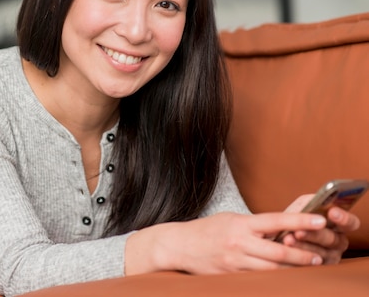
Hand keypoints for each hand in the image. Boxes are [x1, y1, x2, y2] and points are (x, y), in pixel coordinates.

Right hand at [125, 211, 327, 275]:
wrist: (179, 245)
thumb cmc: (207, 230)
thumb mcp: (231, 219)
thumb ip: (255, 225)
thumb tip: (283, 226)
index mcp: (241, 224)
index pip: (276, 220)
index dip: (300, 220)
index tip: (320, 220)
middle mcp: (239, 242)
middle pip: (279, 252)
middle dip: (302, 256)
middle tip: (318, 256)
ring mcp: (235, 262)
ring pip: (271, 271)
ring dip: (292, 271)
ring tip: (305, 269)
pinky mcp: (230, 276)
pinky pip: (257, 280)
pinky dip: (273, 280)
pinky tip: (283, 279)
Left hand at [280, 194, 359, 264]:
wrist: (276, 235)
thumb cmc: (292, 219)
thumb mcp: (301, 207)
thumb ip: (310, 203)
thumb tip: (316, 200)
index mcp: (338, 226)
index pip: (350, 223)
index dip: (344, 218)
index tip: (332, 212)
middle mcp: (337, 242)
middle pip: (333, 240)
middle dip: (315, 235)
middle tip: (299, 231)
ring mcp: (329, 257)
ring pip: (320, 254)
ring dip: (303, 246)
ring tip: (287, 240)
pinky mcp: (316, 268)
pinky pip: (309, 265)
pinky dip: (296, 256)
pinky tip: (287, 250)